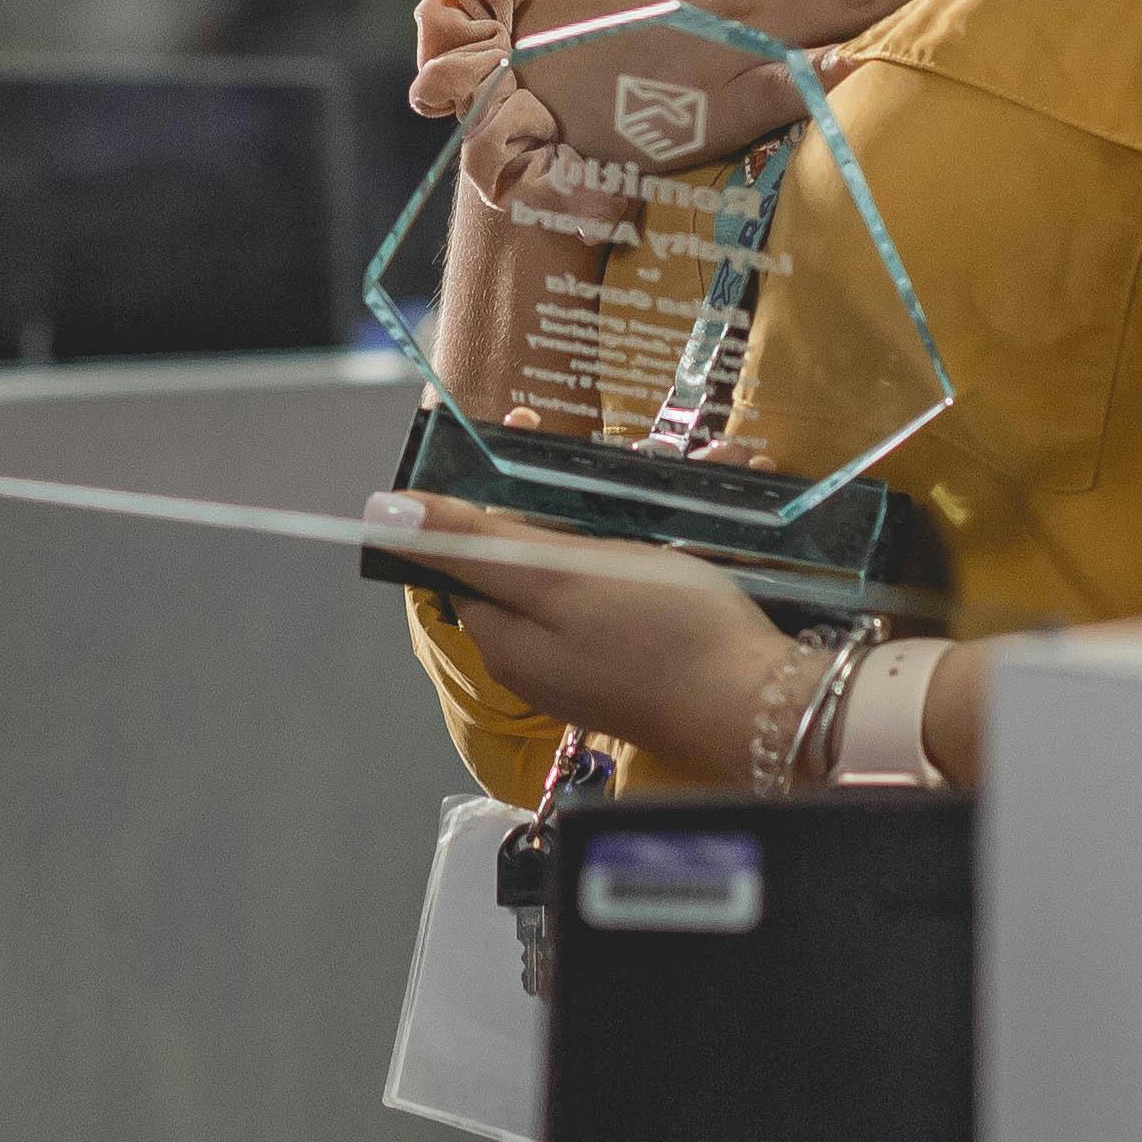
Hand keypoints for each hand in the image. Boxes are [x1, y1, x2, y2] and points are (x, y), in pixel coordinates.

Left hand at [371, 491, 795, 787]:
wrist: (762, 712)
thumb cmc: (661, 636)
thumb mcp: (561, 577)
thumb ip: (471, 545)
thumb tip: (379, 513)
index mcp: (504, 632)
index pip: (472, 545)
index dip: (496, 483)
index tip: (535, 429)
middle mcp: (538, 651)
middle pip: (538, 548)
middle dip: (585, 489)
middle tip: (639, 450)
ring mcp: (592, 658)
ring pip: (599, 558)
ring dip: (643, 507)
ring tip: (708, 467)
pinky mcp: (645, 657)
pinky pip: (642, 584)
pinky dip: (674, 543)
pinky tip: (718, 518)